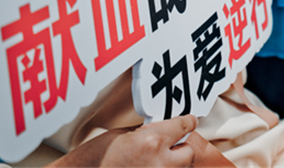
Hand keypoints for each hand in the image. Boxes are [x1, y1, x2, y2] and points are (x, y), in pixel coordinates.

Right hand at [47, 115, 196, 166]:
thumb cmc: (94, 158)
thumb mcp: (122, 135)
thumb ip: (147, 131)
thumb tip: (164, 128)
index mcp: (151, 141)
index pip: (183, 126)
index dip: (188, 121)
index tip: (190, 120)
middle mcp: (159, 162)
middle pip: (188, 152)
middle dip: (182, 146)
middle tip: (171, 143)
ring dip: (173, 163)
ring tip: (156, 159)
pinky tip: (149, 167)